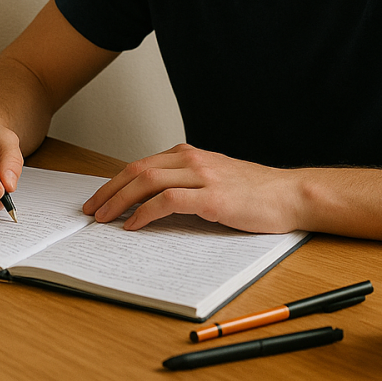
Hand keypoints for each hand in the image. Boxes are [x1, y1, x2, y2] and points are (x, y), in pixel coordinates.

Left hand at [82, 143, 303, 232]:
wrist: (290, 195)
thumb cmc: (255, 193)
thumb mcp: (214, 180)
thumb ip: (186, 184)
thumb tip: (152, 203)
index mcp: (190, 155)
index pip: (141, 165)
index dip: (115, 182)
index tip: (99, 198)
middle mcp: (192, 160)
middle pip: (137, 170)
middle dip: (108, 191)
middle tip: (90, 210)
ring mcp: (202, 177)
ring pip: (147, 182)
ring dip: (119, 201)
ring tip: (104, 219)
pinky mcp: (212, 198)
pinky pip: (167, 202)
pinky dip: (145, 213)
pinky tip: (134, 225)